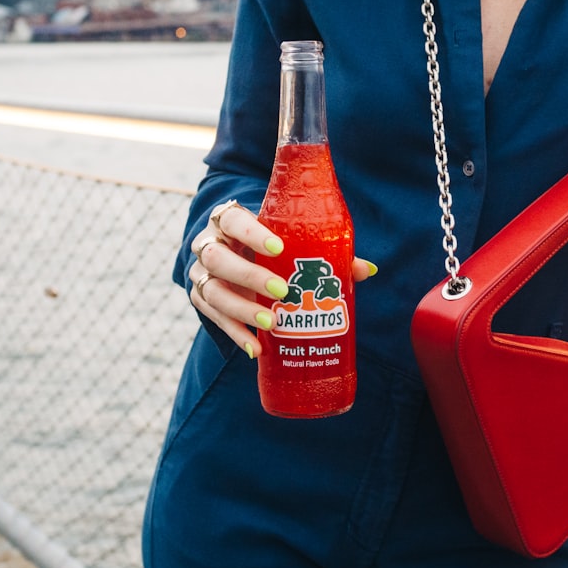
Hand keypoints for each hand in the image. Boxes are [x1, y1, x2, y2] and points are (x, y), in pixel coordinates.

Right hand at [188, 199, 375, 357]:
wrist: (235, 255)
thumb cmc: (270, 246)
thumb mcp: (288, 243)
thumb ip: (324, 253)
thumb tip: (368, 270)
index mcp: (230, 221)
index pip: (234, 219)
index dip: (252, 233)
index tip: (279, 248)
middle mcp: (209, 244)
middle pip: (218, 258)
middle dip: (250, 276)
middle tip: (283, 291)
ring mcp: (200, 273)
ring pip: (212, 291)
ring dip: (241, 310)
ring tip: (272, 323)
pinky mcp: (200, 299)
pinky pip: (212, 318)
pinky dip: (235, 333)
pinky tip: (255, 348)